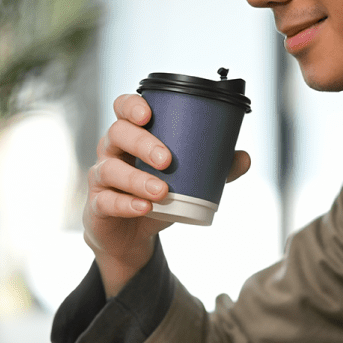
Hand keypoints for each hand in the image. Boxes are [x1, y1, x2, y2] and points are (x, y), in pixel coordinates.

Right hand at [85, 93, 249, 296]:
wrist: (133, 236)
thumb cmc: (158, 196)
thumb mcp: (186, 180)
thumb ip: (214, 168)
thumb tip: (244, 157)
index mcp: (132, 135)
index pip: (123, 108)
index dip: (131, 106)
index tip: (148, 113)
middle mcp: (112, 150)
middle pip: (117, 133)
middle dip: (142, 143)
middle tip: (167, 159)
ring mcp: (101, 177)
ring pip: (110, 169)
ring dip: (137, 179)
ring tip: (162, 191)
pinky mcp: (98, 204)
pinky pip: (106, 201)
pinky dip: (126, 204)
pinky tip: (143, 208)